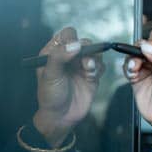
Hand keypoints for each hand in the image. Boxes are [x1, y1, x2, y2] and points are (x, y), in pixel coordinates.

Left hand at [32, 27, 101, 145]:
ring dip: (94, 59)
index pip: (67, 35)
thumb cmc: (50, 95)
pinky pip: (102, 65)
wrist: (61, 116)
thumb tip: (76, 44)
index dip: (72, 39)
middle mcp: (69, 57)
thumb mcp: (50, 74)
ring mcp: (81, 66)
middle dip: (87, 49)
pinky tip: (91, 77)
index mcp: (54, 52)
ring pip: (95, 52)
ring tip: (88, 70)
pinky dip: (99, 69)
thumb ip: (60, 56)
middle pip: (84, 42)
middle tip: (84, 61)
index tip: (75, 49)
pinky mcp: (92, 75)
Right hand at [123, 29, 151, 143]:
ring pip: (133, 54)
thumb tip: (148, 46)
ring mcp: (147, 66)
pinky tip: (133, 77)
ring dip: (131, 61)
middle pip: (143, 44)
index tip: (148, 50)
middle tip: (138, 62)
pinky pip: (127, 65)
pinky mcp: (137, 74)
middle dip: (138, 52)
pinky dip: (127, 69)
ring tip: (135, 71)